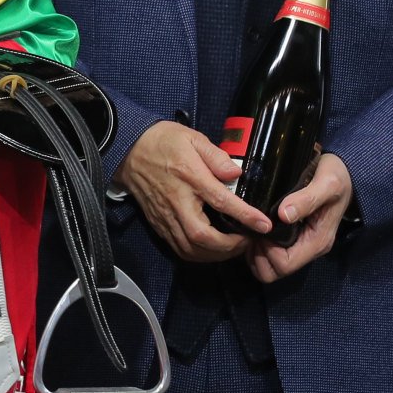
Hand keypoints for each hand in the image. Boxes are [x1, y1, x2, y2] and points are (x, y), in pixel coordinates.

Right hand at [114, 120, 268, 262]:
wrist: (128, 149)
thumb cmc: (162, 141)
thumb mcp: (192, 138)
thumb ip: (216, 155)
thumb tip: (237, 172)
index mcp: (189, 177)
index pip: (222, 202)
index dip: (246, 217)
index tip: (264, 225)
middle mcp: (176, 202)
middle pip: (202, 237)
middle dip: (229, 246)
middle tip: (247, 240)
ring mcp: (165, 216)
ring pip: (190, 249)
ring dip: (215, 255)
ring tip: (232, 247)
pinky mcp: (158, 223)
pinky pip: (178, 248)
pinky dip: (198, 255)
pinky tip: (211, 249)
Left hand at [247, 152, 353, 282]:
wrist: (345, 173)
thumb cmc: (337, 177)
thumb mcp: (326, 183)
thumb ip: (307, 199)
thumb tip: (284, 214)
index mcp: (317, 241)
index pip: (285, 265)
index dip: (267, 251)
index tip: (260, 230)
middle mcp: (309, 248)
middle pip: (275, 271)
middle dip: (258, 256)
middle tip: (252, 232)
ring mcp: (302, 245)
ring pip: (271, 267)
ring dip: (256, 254)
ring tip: (252, 230)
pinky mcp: (295, 238)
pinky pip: (272, 255)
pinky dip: (259, 248)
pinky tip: (257, 229)